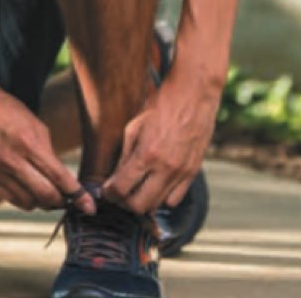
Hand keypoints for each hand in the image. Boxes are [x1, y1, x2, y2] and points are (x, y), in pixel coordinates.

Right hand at [0, 85, 93, 213]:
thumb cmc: (9, 111)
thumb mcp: (36, 125)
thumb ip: (49, 154)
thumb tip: (63, 180)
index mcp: (28, 143)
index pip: (59, 177)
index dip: (77, 195)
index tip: (90, 207)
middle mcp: (11, 160)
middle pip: (46, 195)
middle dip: (62, 202)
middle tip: (69, 200)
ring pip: (30, 203)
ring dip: (43, 202)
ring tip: (48, 192)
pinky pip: (13, 200)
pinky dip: (26, 200)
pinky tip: (30, 189)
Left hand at [100, 78, 216, 214]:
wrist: (194, 94)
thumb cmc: (160, 105)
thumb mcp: (134, 126)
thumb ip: (124, 156)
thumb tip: (113, 179)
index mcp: (147, 154)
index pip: (122, 189)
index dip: (109, 194)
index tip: (106, 192)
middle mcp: (165, 168)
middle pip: (139, 205)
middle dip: (124, 203)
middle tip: (118, 194)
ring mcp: (181, 173)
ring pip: (157, 206)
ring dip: (143, 202)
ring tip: (135, 191)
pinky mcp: (193, 173)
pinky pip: (175, 199)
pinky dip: (162, 198)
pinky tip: (155, 186)